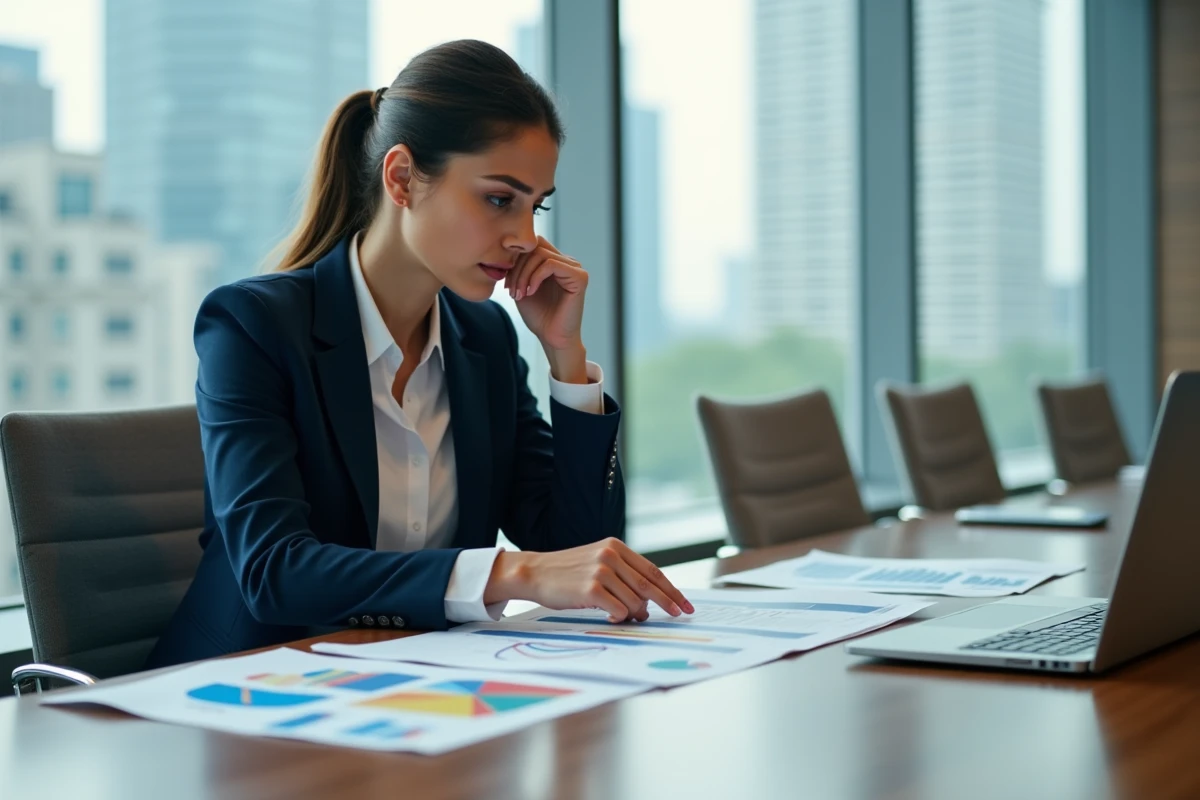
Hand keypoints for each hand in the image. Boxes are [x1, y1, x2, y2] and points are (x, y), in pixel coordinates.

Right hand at [485, 538, 694, 622]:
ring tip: (627, 618)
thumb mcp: (597, 561)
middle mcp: (611, 555)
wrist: (534, 573)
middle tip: (679, 615)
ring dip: (636, 614)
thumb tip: (649, 601)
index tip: (684, 603)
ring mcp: (601, 571)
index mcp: (616, 547)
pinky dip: (619, 618)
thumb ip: (622, 573)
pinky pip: (619, 611)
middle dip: (668, 602)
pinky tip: (611, 617)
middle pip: (650, 585)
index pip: (652, 570)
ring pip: (635, 601)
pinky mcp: (591, 589)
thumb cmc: (567, 573)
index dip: (671, 589)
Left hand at [506, 236, 586, 356]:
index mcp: (554, 262)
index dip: (515, 261)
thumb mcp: (522, 286)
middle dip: (517, 268)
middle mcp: (566, 262)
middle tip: (511, 291)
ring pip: (541, 255)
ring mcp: (575, 268)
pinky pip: (551, 264)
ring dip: (524, 275)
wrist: (552, 338)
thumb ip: (518, 267)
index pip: (532, 245)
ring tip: (519, 294)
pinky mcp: (579, 277)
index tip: (506, 285)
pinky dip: (535, 277)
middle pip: (535, 247)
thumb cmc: (539, 316)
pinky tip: (531, 292)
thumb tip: (506, 249)